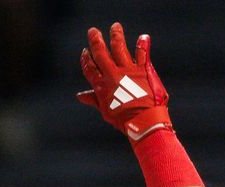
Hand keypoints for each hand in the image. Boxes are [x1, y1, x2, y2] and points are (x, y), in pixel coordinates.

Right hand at [77, 22, 171, 141]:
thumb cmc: (124, 119)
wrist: (144, 121)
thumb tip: (80, 95)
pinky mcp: (143, 69)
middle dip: (96, 41)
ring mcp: (128, 71)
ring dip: (116, 36)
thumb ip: (94, 100)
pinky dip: (143, 44)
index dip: (86, 59)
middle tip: (93, 31)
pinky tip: (144, 37)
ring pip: (119, 48)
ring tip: (115, 27)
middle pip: (101, 54)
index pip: (90, 69)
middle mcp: (113, 75)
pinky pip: (142, 53)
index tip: (85, 51)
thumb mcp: (106, 111)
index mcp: (102, 86)